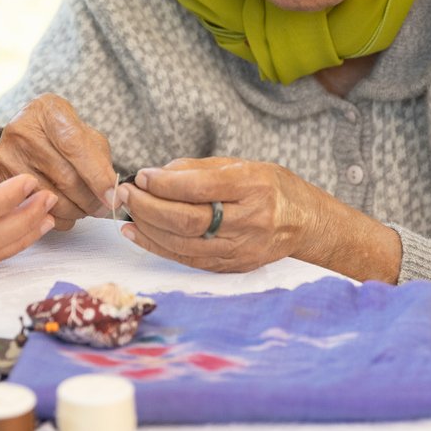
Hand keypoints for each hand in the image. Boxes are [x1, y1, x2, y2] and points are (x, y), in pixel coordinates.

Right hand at [0, 93, 117, 230]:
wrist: (18, 138)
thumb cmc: (57, 137)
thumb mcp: (81, 133)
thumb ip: (98, 157)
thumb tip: (110, 192)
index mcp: (48, 111)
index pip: (76, 147)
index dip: (97, 176)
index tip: (113, 196)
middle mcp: (22, 130)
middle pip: (65, 178)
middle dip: (90, 200)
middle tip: (103, 207)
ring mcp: (5, 156)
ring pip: (50, 199)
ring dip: (76, 212)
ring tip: (85, 208)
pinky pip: (34, 211)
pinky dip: (57, 218)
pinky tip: (65, 211)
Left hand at [114, 157, 317, 272]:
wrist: (306, 223)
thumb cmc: (272, 187)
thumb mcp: (241, 164)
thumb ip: (197, 169)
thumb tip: (153, 176)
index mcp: (254, 187)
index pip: (200, 188)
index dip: (165, 184)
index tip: (141, 176)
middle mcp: (250, 220)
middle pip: (188, 220)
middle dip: (148, 207)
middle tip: (124, 193)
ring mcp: (241, 248)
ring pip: (183, 243)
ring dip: (147, 229)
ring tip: (126, 213)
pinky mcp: (232, 266)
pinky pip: (188, 259)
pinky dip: (158, 246)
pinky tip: (138, 234)